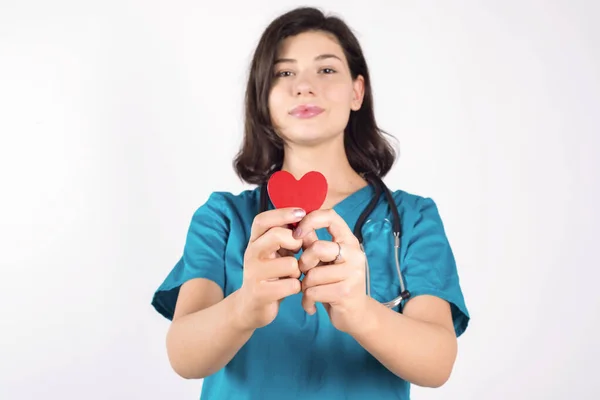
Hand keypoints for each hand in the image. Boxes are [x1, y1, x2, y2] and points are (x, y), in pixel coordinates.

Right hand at [235, 207, 304, 329]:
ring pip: (290, 264)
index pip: (262, 220)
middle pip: (276, 235)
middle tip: (298, 251)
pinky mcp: (261, 293)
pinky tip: (291, 289)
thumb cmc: (270, 275)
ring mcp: (254, 274)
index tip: (302, 212)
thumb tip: (307, 218)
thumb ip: (286, 236)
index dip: (282, 213)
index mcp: (254, 241)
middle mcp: (251, 254)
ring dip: (298, 270)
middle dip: (295, 242)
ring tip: (293, 275)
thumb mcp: (275, 252)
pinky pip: (292, 285)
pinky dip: (297, 287)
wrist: (251, 307)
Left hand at [294, 209, 368, 333]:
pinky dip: (307, 301)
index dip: (309, 220)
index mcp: (348, 240)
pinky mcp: (346, 292)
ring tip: (310, 292)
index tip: (296, 234)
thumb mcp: (325, 261)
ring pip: (312, 274)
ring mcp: (353, 273)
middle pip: (317, 248)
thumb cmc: (335, 283)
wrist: (355, 315)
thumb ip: (312, 243)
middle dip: (303, 263)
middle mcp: (354, 253)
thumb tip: (293, 224)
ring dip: (305, 286)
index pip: (330, 216)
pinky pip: (313, 292)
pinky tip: (311, 305)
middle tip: (305, 274)